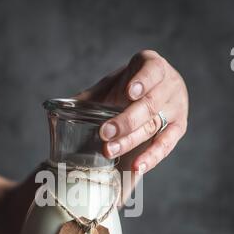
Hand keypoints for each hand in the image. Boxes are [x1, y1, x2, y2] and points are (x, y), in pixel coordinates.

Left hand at [76, 50, 188, 172]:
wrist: (152, 95)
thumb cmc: (127, 88)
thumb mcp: (111, 87)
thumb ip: (90, 97)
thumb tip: (55, 107)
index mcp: (153, 66)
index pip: (153, 71)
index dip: (143, 81)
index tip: (129, 93)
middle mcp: (170, 86)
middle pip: (150, 105)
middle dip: (126, 120)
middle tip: (104, 133)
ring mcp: (177, 108)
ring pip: (155, 126)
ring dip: (131, 140)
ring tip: (109, 151)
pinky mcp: (178, 129)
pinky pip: (166, 145)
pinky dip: (151, 157)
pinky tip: (137, 167)